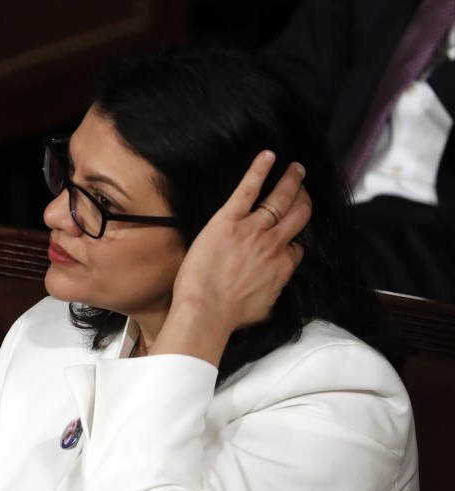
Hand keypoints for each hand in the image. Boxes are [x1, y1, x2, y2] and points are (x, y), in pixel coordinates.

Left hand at [172, 150, 308, 336]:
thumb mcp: (265, 309)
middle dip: (304, 198)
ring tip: (296, 168)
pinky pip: (248, 189)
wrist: (205, 311)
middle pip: (299, 214)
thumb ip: (274, 291)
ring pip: (281, 198)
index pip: (297, 246)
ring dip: (291, 180)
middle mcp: (273, 244)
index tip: (289, 236)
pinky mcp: (229, 220)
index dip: (293, 240)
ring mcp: (253, 230)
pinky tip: (268, 155)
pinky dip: (260, 170)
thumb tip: (275, 287)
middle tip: (304, 187)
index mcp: (283, 266)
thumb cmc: (230, 317)